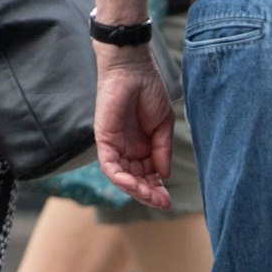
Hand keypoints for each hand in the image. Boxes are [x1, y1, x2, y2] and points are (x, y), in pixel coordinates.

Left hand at [93, 46, 172, 208]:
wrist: (133, 68)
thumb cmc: (149, 91)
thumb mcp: (163, 126)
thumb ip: (162, 151)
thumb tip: (164, 176)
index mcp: (142, 147)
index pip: (148, 176)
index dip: (156, 189)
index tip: (168, 200)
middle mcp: (127, 149)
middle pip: (135, 180)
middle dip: (148, 194)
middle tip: (162, 202)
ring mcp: (114, 146)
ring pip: (122, 177)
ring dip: (136, 190)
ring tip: (151, 197)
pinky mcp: (103, 140)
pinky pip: (109, 166)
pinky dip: (120, 178)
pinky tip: (134, 185)